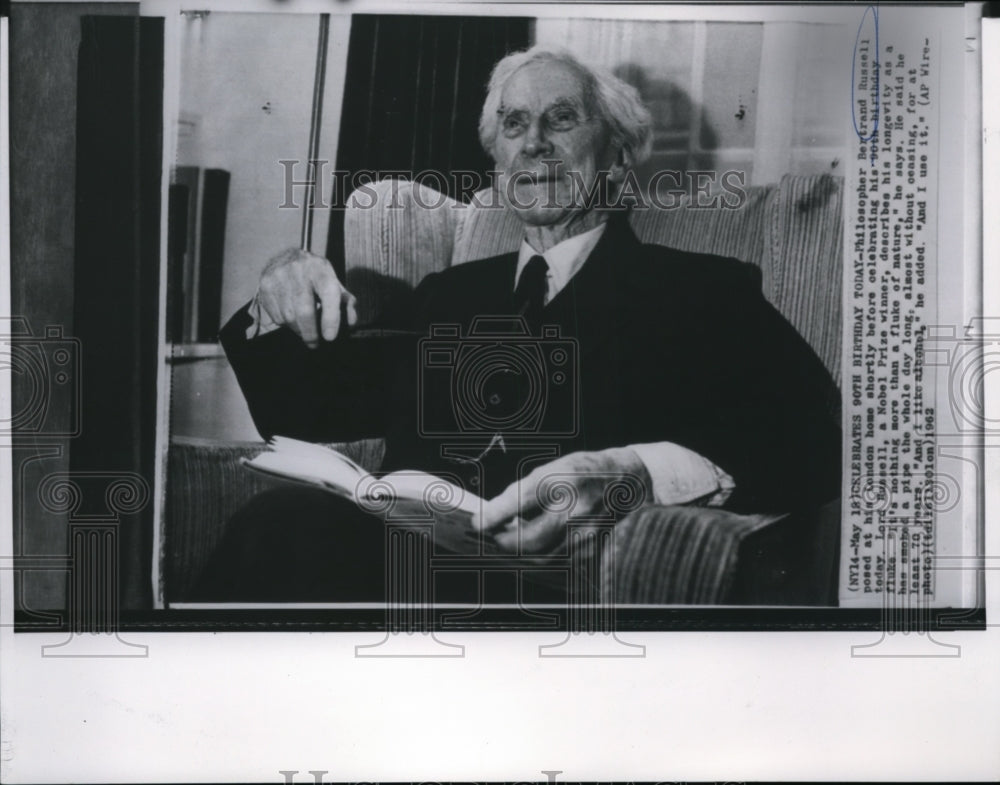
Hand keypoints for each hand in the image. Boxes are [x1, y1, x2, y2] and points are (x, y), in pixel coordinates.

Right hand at [257, 247, 357, 346]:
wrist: (287, 257)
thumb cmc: (315, 275)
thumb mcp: (334, 283)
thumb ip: (346, 302)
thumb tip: (350, 322)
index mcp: (320, 268)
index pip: (328, 294)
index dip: (330, 318)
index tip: (330, 337)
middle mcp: (298, 270)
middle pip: (304, 311)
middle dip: (311, 333)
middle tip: (315, 344)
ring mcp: (278, 277)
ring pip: (289, 317)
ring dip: (298, 329)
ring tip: (304, 327)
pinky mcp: (265, 285)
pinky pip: (276, 316)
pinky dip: (285, 323)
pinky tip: (291, 315)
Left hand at [474, 448, 652, 552]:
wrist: (629, 482)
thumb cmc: (586, 471)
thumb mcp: (555, 466)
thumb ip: (524, 489)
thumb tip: (494, 511)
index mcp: (564, 482)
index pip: (519, 502)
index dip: (492, 516)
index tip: (477, 522)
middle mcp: (575, 511)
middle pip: (527, 541)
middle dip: (502, 542)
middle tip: (491, 535)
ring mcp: (585, 535)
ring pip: (540, 559)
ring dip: (518, 553)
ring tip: (510, 539)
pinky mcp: (591, 551)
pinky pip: (556, 563)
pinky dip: (538, 558)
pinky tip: (531, 547)